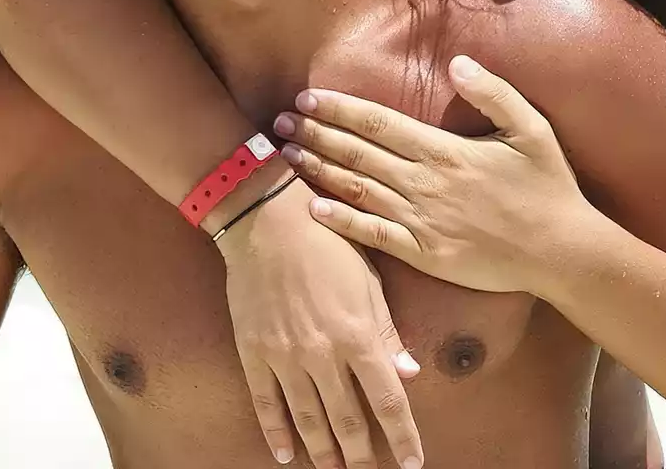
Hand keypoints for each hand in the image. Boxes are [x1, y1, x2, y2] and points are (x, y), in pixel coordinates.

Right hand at [216, 177, 425, 468]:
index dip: (402, 437)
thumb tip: (409, 374)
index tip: (411, 463)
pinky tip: (285, 454)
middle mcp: (323, 354)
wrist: (267, 220)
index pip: (388, 400)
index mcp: (358, 335)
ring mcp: (285, 356)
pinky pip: (266, 402)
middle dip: (361, 455)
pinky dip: (276, 432)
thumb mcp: (369, 281)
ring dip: (323, 452)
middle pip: (348, 420)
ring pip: (308, 419)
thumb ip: (388, 332)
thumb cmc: (329, 242)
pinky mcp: (254, 351)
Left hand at [276, 55, 592, 295]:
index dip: (339, 110)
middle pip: (358, 153)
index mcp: (445, 150)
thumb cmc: (548, 186)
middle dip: (315, 135)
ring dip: (319, 171)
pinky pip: (374, 235)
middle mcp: (425, 183)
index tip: (308, 99)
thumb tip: (457, 63)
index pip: (379, 123)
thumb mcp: (532, 127)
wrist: (561, 250)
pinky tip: (314, 208)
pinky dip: (341, 221)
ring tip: (287, 157)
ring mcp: (422, 221)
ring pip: (357, 190)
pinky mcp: (424, 254)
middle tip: (279, 123)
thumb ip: (494, 93)